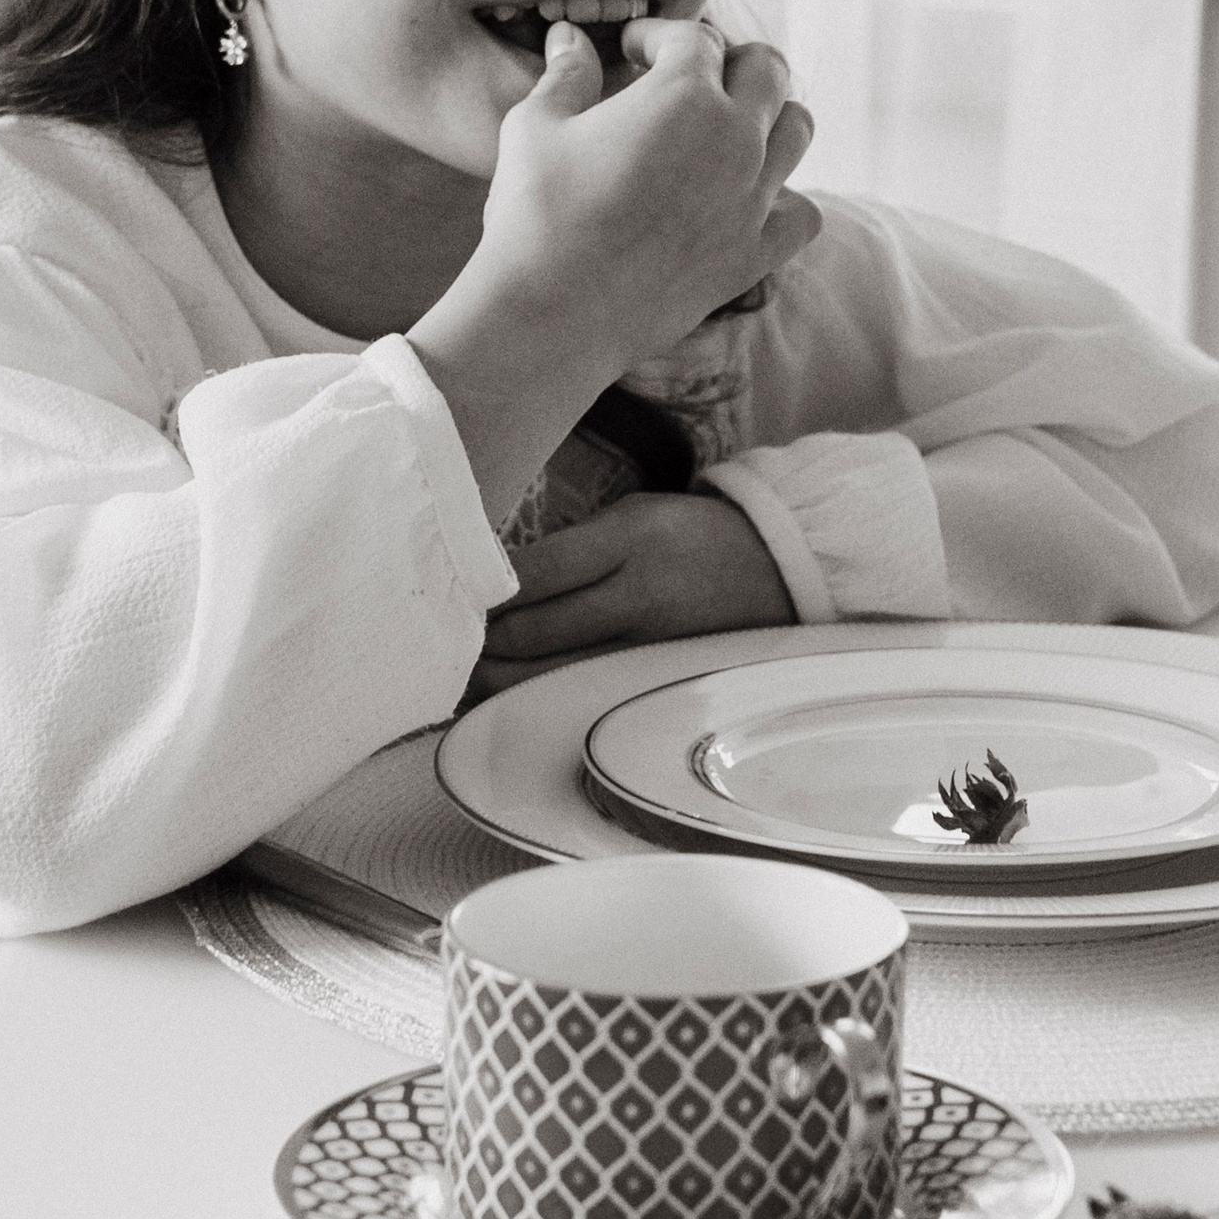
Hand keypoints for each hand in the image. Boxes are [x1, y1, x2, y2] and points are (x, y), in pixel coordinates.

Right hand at [412, 18, 816, 524]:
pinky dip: (786, 198)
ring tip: (727, 128)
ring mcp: (752, 199)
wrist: (552, 314)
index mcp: (684, 93)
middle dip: (728, 61)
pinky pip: (803, 213)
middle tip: (689, 78)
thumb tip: (569, 37)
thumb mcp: (536, 126)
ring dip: (767, 117)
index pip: (695, 39)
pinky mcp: (754, 255)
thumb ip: (566, 74)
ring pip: (797, 130)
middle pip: (768, 69)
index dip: (659, 37)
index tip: (632, 52)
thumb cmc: (536, 212)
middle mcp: (734, 138)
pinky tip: (750, 198)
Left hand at [475, 491, 795, 676]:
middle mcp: (639, 597)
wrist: (778, 569)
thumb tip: (494, 586)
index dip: (482, 593)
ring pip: (552, 679)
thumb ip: (570, 549)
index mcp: (630, 540)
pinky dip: (538, 702)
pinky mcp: (656, 682)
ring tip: (460, 678)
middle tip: (439, 644)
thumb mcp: (633, 516)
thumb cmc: (690, 536)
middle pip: (535, 634)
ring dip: (496, 683)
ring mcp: (649, 649)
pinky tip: (507, 700)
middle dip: (479, 644)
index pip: (534, 574)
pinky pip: (582, 699)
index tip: (450, 596)